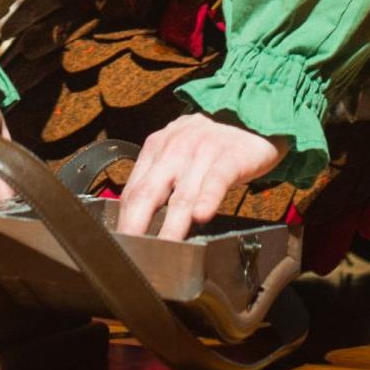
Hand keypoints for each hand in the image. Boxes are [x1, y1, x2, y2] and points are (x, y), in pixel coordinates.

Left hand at [113, 113, 281, 241]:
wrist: (247, 114)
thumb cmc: (208, 143)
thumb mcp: (176, 152)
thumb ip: (158, 181)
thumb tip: (136, 220)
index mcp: (156, 148)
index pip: (133, 191)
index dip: (125, 221)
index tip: (121, 246)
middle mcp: (174, 148)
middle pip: (149, 193)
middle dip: (136, 225)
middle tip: (132, 254)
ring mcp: (201, 152)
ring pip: (182, 195)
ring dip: (171, 226)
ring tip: (164, 249)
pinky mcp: (229, 157)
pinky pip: (216, 181)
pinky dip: (207, 199)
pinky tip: (201, 216)